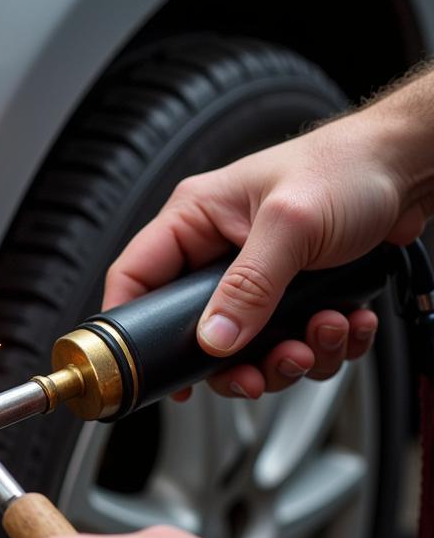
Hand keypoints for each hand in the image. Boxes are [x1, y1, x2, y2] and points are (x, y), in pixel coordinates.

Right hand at [102, 113, 424, 397]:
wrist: (410, 168)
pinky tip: (344, 321)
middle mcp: (217, 252)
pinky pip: (290, 342)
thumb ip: (249, 286)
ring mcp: (254, 277)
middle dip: (236, 360)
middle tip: (262, 370)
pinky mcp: (290, 295)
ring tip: (322, 332)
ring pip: (247, 347)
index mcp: (194, 220)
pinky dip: (322, 345)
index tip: (148, 367)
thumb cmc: (347, 167)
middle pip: (195, 331)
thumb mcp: (290, 225)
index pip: (135, 276)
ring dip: (289, 355)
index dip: (131, 325)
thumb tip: (214, 337)